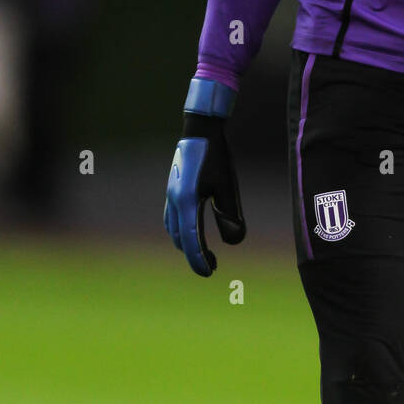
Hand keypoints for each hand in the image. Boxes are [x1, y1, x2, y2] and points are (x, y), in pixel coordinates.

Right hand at [164, 78, 245, 275]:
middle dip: (194, 254)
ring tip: (203, 252)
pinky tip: (191, 230)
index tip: (209, 273)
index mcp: (187, 201)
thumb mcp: (228, 186)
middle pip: (180, 238)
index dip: (199, 260)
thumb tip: (233, 241)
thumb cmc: (217, 156)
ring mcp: (170, 195)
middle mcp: (174, 200)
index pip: (191, 240)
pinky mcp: (172, 189)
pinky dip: (180, 230)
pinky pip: (171, 218)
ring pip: (173, 229)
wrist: (200, 130)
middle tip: (211, 265)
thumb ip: (229, 214)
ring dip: (186, 243)